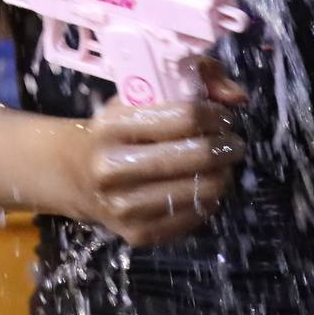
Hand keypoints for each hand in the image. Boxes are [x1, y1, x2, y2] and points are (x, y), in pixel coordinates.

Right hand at [56, 59, 247, 247]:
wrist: (75, 174)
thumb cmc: (116, 129)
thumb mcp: (139, 95)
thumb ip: (193, 80)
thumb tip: (238, 96)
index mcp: (111, 126)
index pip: (185, 117)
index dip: (215, 115)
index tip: (223, 116)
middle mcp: (112, 168)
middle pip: (197, 157)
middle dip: (226, 147)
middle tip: (232, 143)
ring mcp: (124, 207)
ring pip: (201, 191)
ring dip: (223, 175)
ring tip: (222, 165)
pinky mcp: (138, 234)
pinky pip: (194, 218)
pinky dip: (208, 200)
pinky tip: (203, 187)